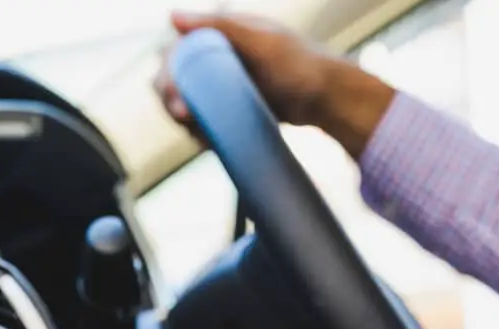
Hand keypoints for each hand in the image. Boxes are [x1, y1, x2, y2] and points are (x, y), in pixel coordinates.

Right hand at [154, 11, 396, 157]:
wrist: (330, 99)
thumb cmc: (300, 66)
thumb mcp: (260, 43)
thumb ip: (220, 26)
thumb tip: (171, 17)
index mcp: (221, 37)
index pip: (177, 54)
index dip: (167, 77)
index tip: (175, 102)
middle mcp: (219, 59)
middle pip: (177, 82)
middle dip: (174, 104)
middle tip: (188, 122)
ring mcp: (226, 86)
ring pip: (188, 105)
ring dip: (186, 122)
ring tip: (202, 136)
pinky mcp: (234, 109)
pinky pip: (206, 120)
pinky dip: (201, 132)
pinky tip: (208, 141)